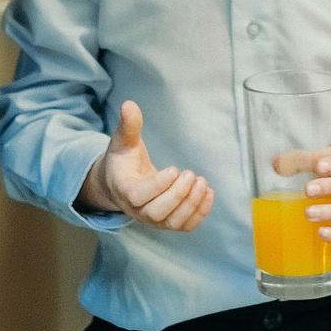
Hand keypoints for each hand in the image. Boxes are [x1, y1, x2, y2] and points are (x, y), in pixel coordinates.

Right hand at [78, 100, 213, 231]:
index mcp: (125, 189)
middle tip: (190, 174)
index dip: (158, 185)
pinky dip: (199, 213)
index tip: (173, 168)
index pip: (138, 196)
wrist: (121, 183)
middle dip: (177, 195)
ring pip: (172, 222)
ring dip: (191, 204)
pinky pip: (184, 226)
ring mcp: (153, 219)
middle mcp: (137, 210)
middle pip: (156, 213)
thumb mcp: (123, 141)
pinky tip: (209, 193)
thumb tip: (129, 104)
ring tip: (202, 182)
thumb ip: (129, 125)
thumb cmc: (124, 160)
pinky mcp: (168, 222)